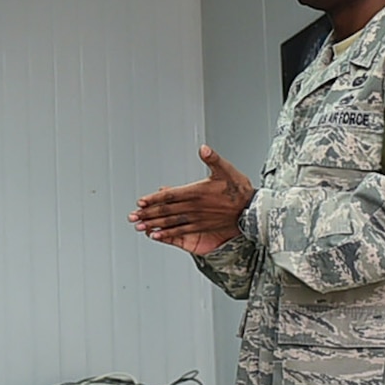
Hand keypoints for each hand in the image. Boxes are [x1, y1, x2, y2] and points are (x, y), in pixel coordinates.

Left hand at [130, 145, 253, 255]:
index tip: (140, 202)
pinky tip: (157, 235)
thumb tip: (203, 148)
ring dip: (154, 224)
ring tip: (139, 226)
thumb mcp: (227, 169)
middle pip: (166, 210)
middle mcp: (195, 207)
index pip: (170, 195)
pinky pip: (181, 231)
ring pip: (171, 222)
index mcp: (197, 192)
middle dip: (148, 213)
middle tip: (132, 217)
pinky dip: (168, 233)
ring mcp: (197, 218)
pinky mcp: (201, 226)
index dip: (154, 199)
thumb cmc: (239, 188)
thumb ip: (213, 159)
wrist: (252, 209)